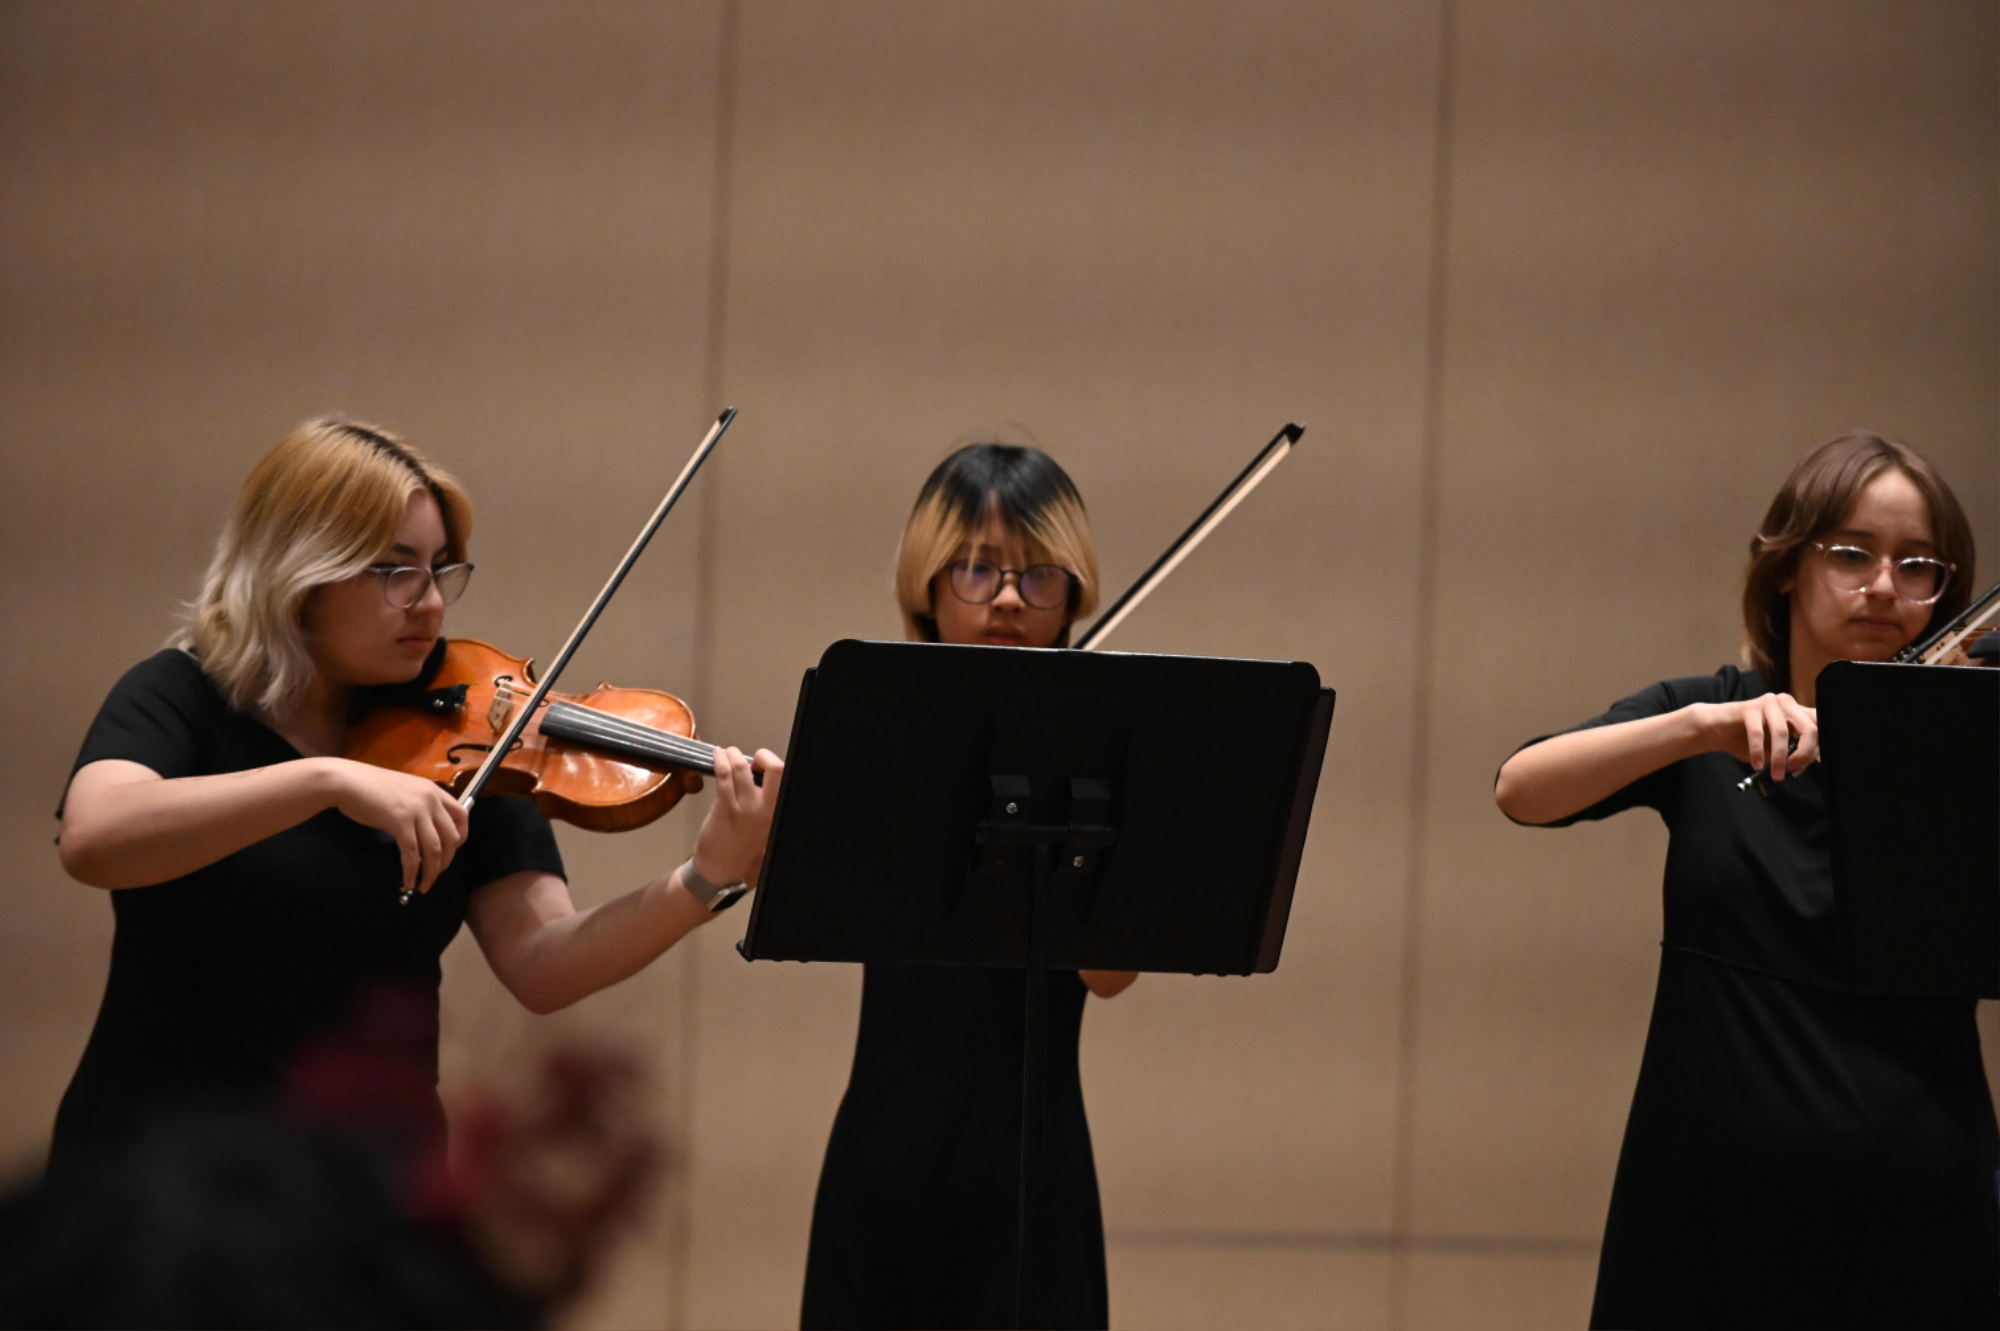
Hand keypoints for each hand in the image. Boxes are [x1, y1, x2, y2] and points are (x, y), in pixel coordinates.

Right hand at [325, 758, 468, 895]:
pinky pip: (412, 854)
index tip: (451, 850)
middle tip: (436, 873)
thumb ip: (420, 806)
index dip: (461, 837)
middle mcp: (431, 800)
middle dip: (447, 861)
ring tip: (425, 885)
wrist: (347, 781)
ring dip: (432, 872)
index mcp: (434, 791)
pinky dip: (412, 871)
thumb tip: (425, 831)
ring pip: (435, 849)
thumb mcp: (406, 791)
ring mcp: (417, 811)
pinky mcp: (400, 822)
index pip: (462, 815)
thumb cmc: (371, 786)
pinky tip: (408, 881)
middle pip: (452, 837)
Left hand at [689, 747, 783, 888]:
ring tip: (728, 753)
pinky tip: (717, 757)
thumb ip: (767, 807)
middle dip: (763, 755)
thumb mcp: (765, 830)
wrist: (720, 870)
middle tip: (753, 758)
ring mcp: (745, 808)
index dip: (773, 765)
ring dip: (733, 754)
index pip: (786, 779)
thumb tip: (760, 779)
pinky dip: (720, 761)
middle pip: (775, 768)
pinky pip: (723, 776)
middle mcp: (766, 810)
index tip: (763, 765)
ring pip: (742, 767)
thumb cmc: (740, 852)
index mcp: (777, 813)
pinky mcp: (724, 807)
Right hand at [1693, 694, 1817, 781]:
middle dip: (1804, 754)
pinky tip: (1756, 765)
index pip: (1819, 727)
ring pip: (1783, 732)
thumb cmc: (1746, 741)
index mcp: (1797, 712)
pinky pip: (1758, 733)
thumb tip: (1806, 764)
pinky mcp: (1748, 707)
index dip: (1817, 749)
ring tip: (1775, 774)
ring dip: (1779, 757)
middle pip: (1809, 728)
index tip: (1804, 767)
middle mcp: (1786, 703)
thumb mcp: (1774, 750)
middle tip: (1792, 771)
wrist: (1714, 730)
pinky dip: (1758, 752)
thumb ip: (1791, 753)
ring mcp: (1768, 702)